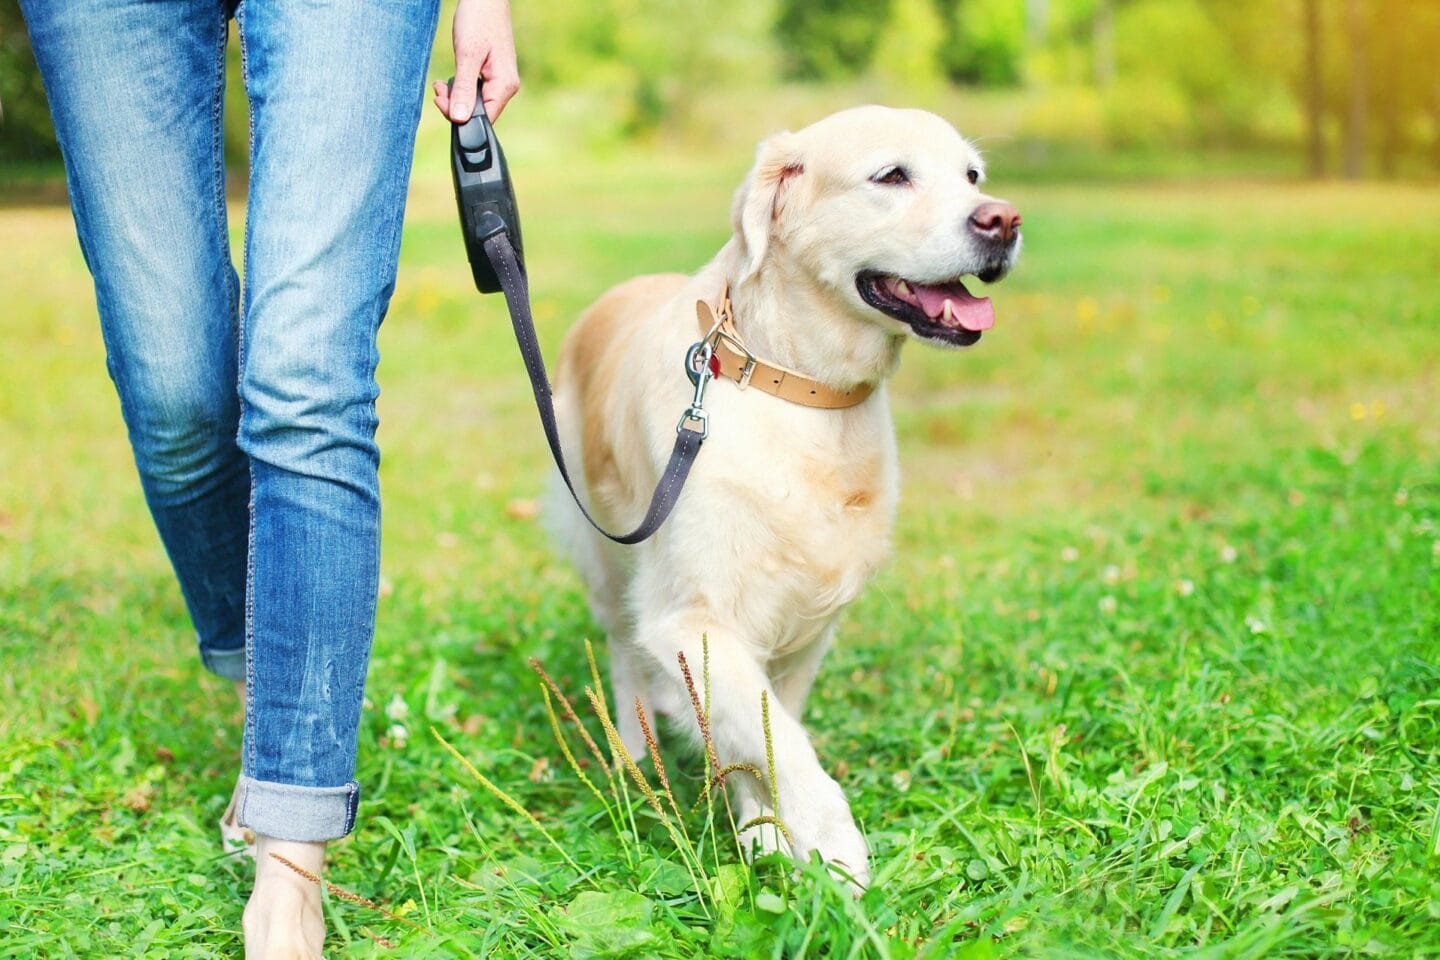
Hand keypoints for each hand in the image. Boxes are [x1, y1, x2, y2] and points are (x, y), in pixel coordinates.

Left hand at [432, 0, 518, 123]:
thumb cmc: (479, 20)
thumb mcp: (467, 55)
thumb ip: (464, 89)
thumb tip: (459, 119)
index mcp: (505, 85)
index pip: (483, 117)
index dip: (460, 116)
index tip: (440, 100)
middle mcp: (506, 87)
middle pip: (478, 113)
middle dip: (455, 106)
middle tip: (439, 90)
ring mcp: (499, 82)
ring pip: (475, 104)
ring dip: (456, 98)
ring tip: (442, 84)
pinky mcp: (491, 76)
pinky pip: (475, 93)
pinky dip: (460, 89)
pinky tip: (451, 80)